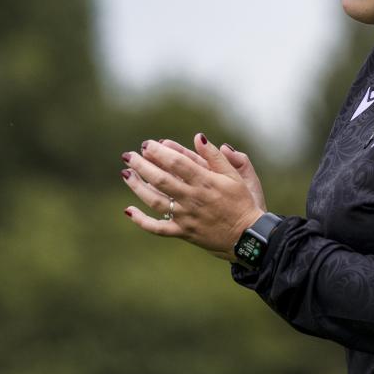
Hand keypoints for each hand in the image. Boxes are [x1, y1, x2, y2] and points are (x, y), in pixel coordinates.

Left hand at [121, 134, 264, 260]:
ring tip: (126, 174)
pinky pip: (158, 228)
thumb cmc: (242, 202)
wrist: (247, 236)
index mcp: (205, 182)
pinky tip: (129, 210)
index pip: (177, 162)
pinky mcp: (183, 232)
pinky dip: (141, 221)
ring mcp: (186, 217)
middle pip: (161, 180)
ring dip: (138, 187)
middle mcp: (192, 199)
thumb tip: (198, 137)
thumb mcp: (234, 175)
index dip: (159, 152)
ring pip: (155, 201)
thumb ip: (215, 156)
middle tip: (129, 155)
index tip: (147, 144)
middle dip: (142, 166)